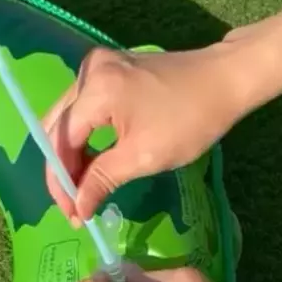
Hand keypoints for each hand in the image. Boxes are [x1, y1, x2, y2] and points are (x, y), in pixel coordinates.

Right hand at [42, 33, 277, 223]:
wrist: (225, 80)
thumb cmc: (190, 120)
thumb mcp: (144, 156)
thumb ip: (103, 179)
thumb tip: (78, 207)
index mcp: (96, 90)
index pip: (60, 141)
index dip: (61, 182)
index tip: (71, 214)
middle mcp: (88, 71)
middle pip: (56, 126)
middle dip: (61, 170)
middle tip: (73, 206)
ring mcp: (97, 67)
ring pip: (68, 118)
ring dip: (71, 155)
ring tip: (82, 191)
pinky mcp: (109, 69)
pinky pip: (84, 107)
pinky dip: (85, 136)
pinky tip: (91, 163)